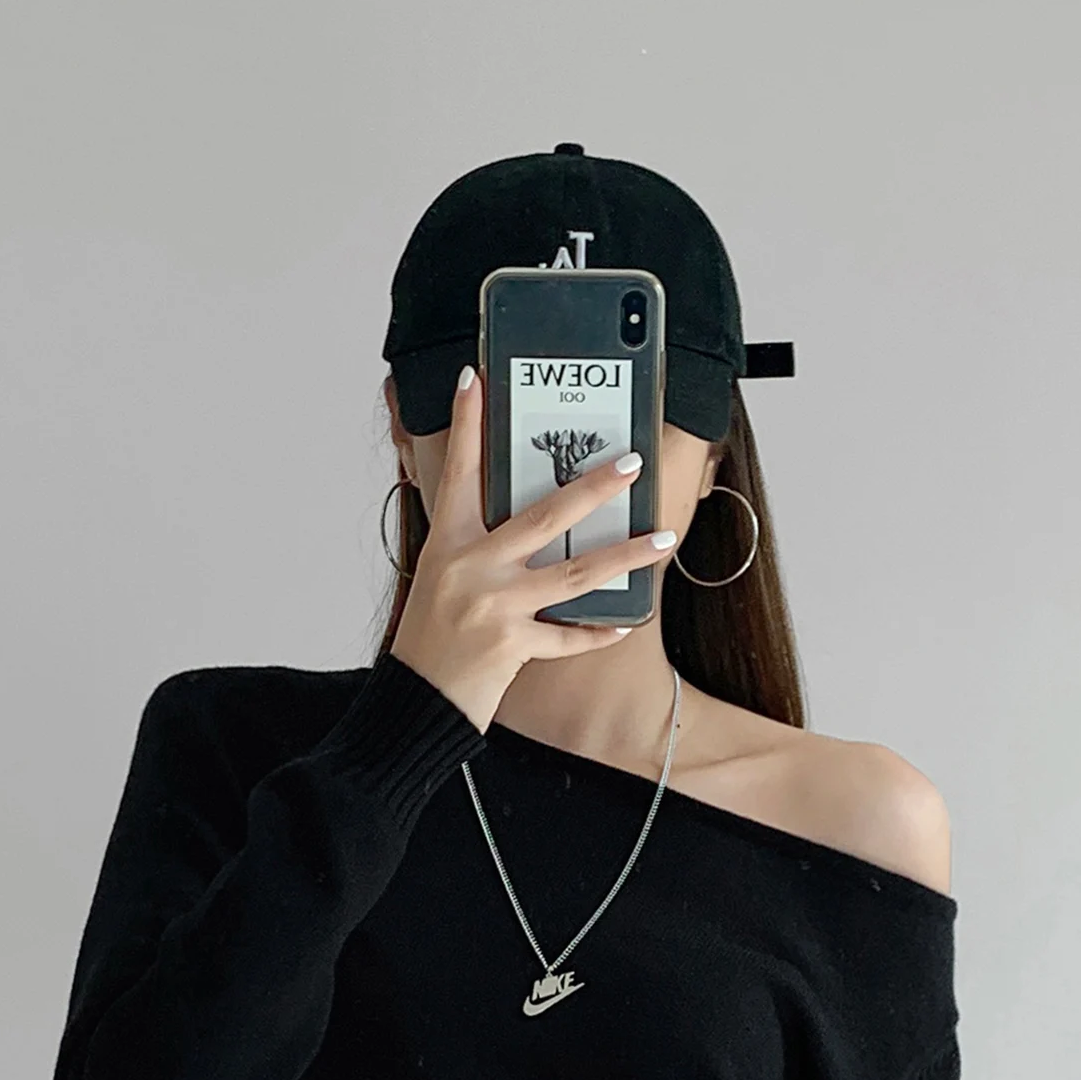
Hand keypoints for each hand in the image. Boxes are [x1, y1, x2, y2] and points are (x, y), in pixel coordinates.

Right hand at [388, 365, 677, 733]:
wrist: (417, 700)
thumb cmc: (430, 638)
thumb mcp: (442, 578)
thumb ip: (478, 547)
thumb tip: (529, 521)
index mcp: (449, 543)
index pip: (460, 472)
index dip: (466, 424)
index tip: (475, 379)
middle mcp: (472, 567)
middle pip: (544, 516)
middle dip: (594, 486)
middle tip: (630, 464)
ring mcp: (494, 606)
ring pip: (575, 574)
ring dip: (626, 555)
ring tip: (663, 539)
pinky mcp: (510, 646)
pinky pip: (566, 636)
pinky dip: (595, 632)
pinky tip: (623, 623)